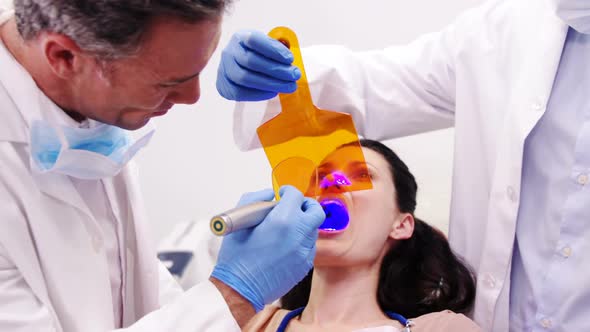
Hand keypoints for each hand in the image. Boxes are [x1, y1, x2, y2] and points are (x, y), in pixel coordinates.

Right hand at [211, 186, 324, 310]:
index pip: (296, 196)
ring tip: (286, 228)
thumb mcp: (239, 221)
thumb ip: (255, 199)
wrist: (240, 289)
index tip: (282, 194)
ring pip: (313, 229)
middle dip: (306, 205)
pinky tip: (285, 245)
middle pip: (315, 211)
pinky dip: (300, 241)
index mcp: (282, 220)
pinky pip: (308, 247)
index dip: (288, 191)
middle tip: (294, 206)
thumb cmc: (236, 257)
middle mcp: (298, 234)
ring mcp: (304, 252)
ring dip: (303, 224)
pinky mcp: (305, 266)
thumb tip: (270, 195)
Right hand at [216, 30, 301, 100]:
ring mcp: (224, 69)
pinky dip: (258, 94)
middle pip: (251, 61)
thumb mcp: (266, 47)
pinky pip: (239, 92)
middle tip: (294, 75)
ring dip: (270, 84)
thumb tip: (289, 61)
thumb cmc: (258, 56)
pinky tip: (273, 92)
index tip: (290, 59)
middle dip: (276, 70)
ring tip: (288, 86)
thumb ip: (277, 49)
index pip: (254, 40)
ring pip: (244, 78)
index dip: (273, 49)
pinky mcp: (223, 86)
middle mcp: (229, 52)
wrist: (239, 66)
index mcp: (240, 37)